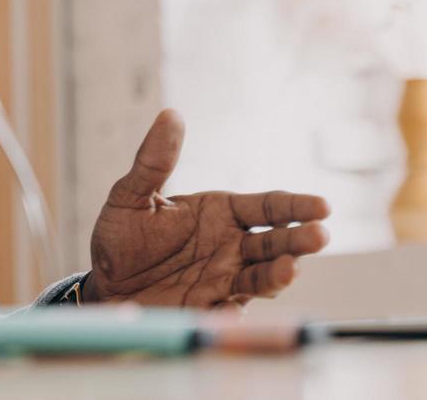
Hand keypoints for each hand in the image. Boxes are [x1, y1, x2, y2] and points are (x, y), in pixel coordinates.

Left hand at [83, 109, 329, 307]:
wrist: (104, 285)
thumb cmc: (121, 238)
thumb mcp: (131, 195)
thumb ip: (154, 160)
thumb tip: (170, 114)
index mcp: (220, 213)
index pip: (267, 207)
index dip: (295, 206)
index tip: (322, 206)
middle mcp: (231, 246)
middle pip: (275, 242)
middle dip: (299, 240)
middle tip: (318, 236)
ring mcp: (224, 279)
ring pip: (262, 277)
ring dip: (278, 274)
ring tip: (288, 270)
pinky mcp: (208, 308)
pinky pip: (229, 311)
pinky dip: (235, 311)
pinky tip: (235, 308)